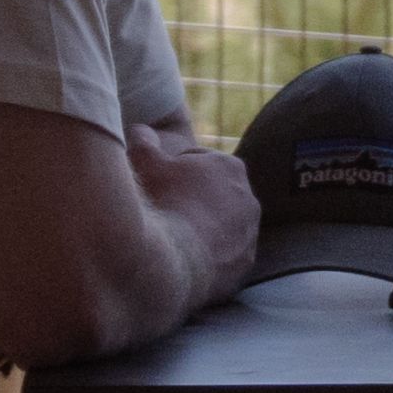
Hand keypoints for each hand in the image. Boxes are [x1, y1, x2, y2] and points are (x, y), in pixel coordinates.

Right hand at [130, 127, 261, 300]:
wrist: (172, 259)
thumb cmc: (161, 203)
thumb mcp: (146, 163)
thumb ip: (144, 142)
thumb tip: (142, 129)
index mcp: (230, 166)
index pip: (198, 161)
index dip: (173, 169)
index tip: (158, 182)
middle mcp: (249, 197)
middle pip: (213, 193)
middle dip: (192, 197)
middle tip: (165, 208)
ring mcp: (250, 232)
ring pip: (223, 224)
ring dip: (203, 226)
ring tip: (175, 235)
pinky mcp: (246, 262)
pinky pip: (226, 254)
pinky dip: (210, 254)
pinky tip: (186, 257)